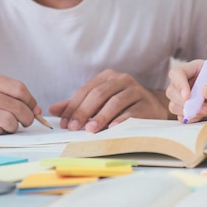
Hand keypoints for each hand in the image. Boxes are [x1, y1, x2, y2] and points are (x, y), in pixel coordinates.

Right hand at [0, 71, 41, 134]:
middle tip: (26, 122)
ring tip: (10, 126)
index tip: (33, 108)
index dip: (31, 101)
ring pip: (8, 121)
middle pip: (16, 107)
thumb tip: (35, 108)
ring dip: (14, 127)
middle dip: (27, 117)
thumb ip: (6, 93)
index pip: (19, 89)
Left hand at [48, 69, 168, 132]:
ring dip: (101, 116)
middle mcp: (122, 79)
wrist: (153, 108)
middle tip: (74, 127)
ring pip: (115, 102)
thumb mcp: (99, 103)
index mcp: (108, 76)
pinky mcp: (147, 103)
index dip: (73, 106)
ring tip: (90, 129)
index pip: (86, 90)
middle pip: (99, 94)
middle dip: (84, 111)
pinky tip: (111, 128)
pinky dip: (121, 120)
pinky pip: (132, 112)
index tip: (65, 123)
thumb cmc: (122, 106)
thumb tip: (53, 110)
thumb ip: (78, 105)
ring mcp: (136, 90)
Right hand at [166, 59, 206, 122]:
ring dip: (191, 112)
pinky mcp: (189, 110)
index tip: (188, 97)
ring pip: (174, 105)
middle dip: (186, 103)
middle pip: (172, 91)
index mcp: (196, 69)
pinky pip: (182, 116)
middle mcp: (188, 82)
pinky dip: (192, 118)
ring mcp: (187, 97)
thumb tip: (204, 90)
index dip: (179, 84)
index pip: (177, 73)